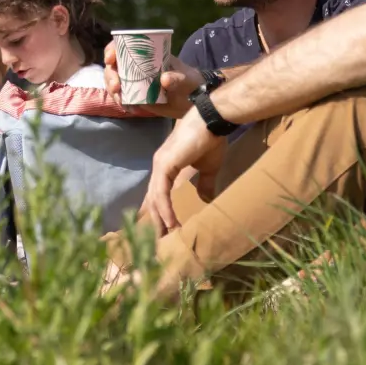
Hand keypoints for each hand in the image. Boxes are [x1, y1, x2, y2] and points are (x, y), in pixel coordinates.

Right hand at [103, 42, 201, 117]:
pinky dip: (122, 103)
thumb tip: (164, 80)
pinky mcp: (137, 97)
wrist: (194, 100)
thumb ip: (177, 77)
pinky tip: (130, 109)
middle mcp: (136, 66)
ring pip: (115, 83)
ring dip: (113, 91)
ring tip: (121, 100)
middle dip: (110, 76)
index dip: (112, 50)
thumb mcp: (185, 77)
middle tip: (116, 87)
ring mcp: (135, 82)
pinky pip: (123, 98)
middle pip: (114, 66)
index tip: (111, 58)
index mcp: (146, 55)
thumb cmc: (190, 81)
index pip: (123, 47)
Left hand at [139, 112, 226, 235]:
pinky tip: (171, 223)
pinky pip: (161, 192)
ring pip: (155, 198)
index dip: (161, 213)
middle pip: (153, 199)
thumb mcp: (208, 168)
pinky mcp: (165, 165)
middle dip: (157, 222)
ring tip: (167, 238)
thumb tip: (206, 200)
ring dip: (160, 220)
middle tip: (162, 243)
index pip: (158, 194)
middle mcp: (159, 167)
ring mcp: (160, 165)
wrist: (212, 121)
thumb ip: (204, 184)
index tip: (167, 232)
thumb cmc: (211, 140)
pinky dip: (165, 209)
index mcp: (166, 167)